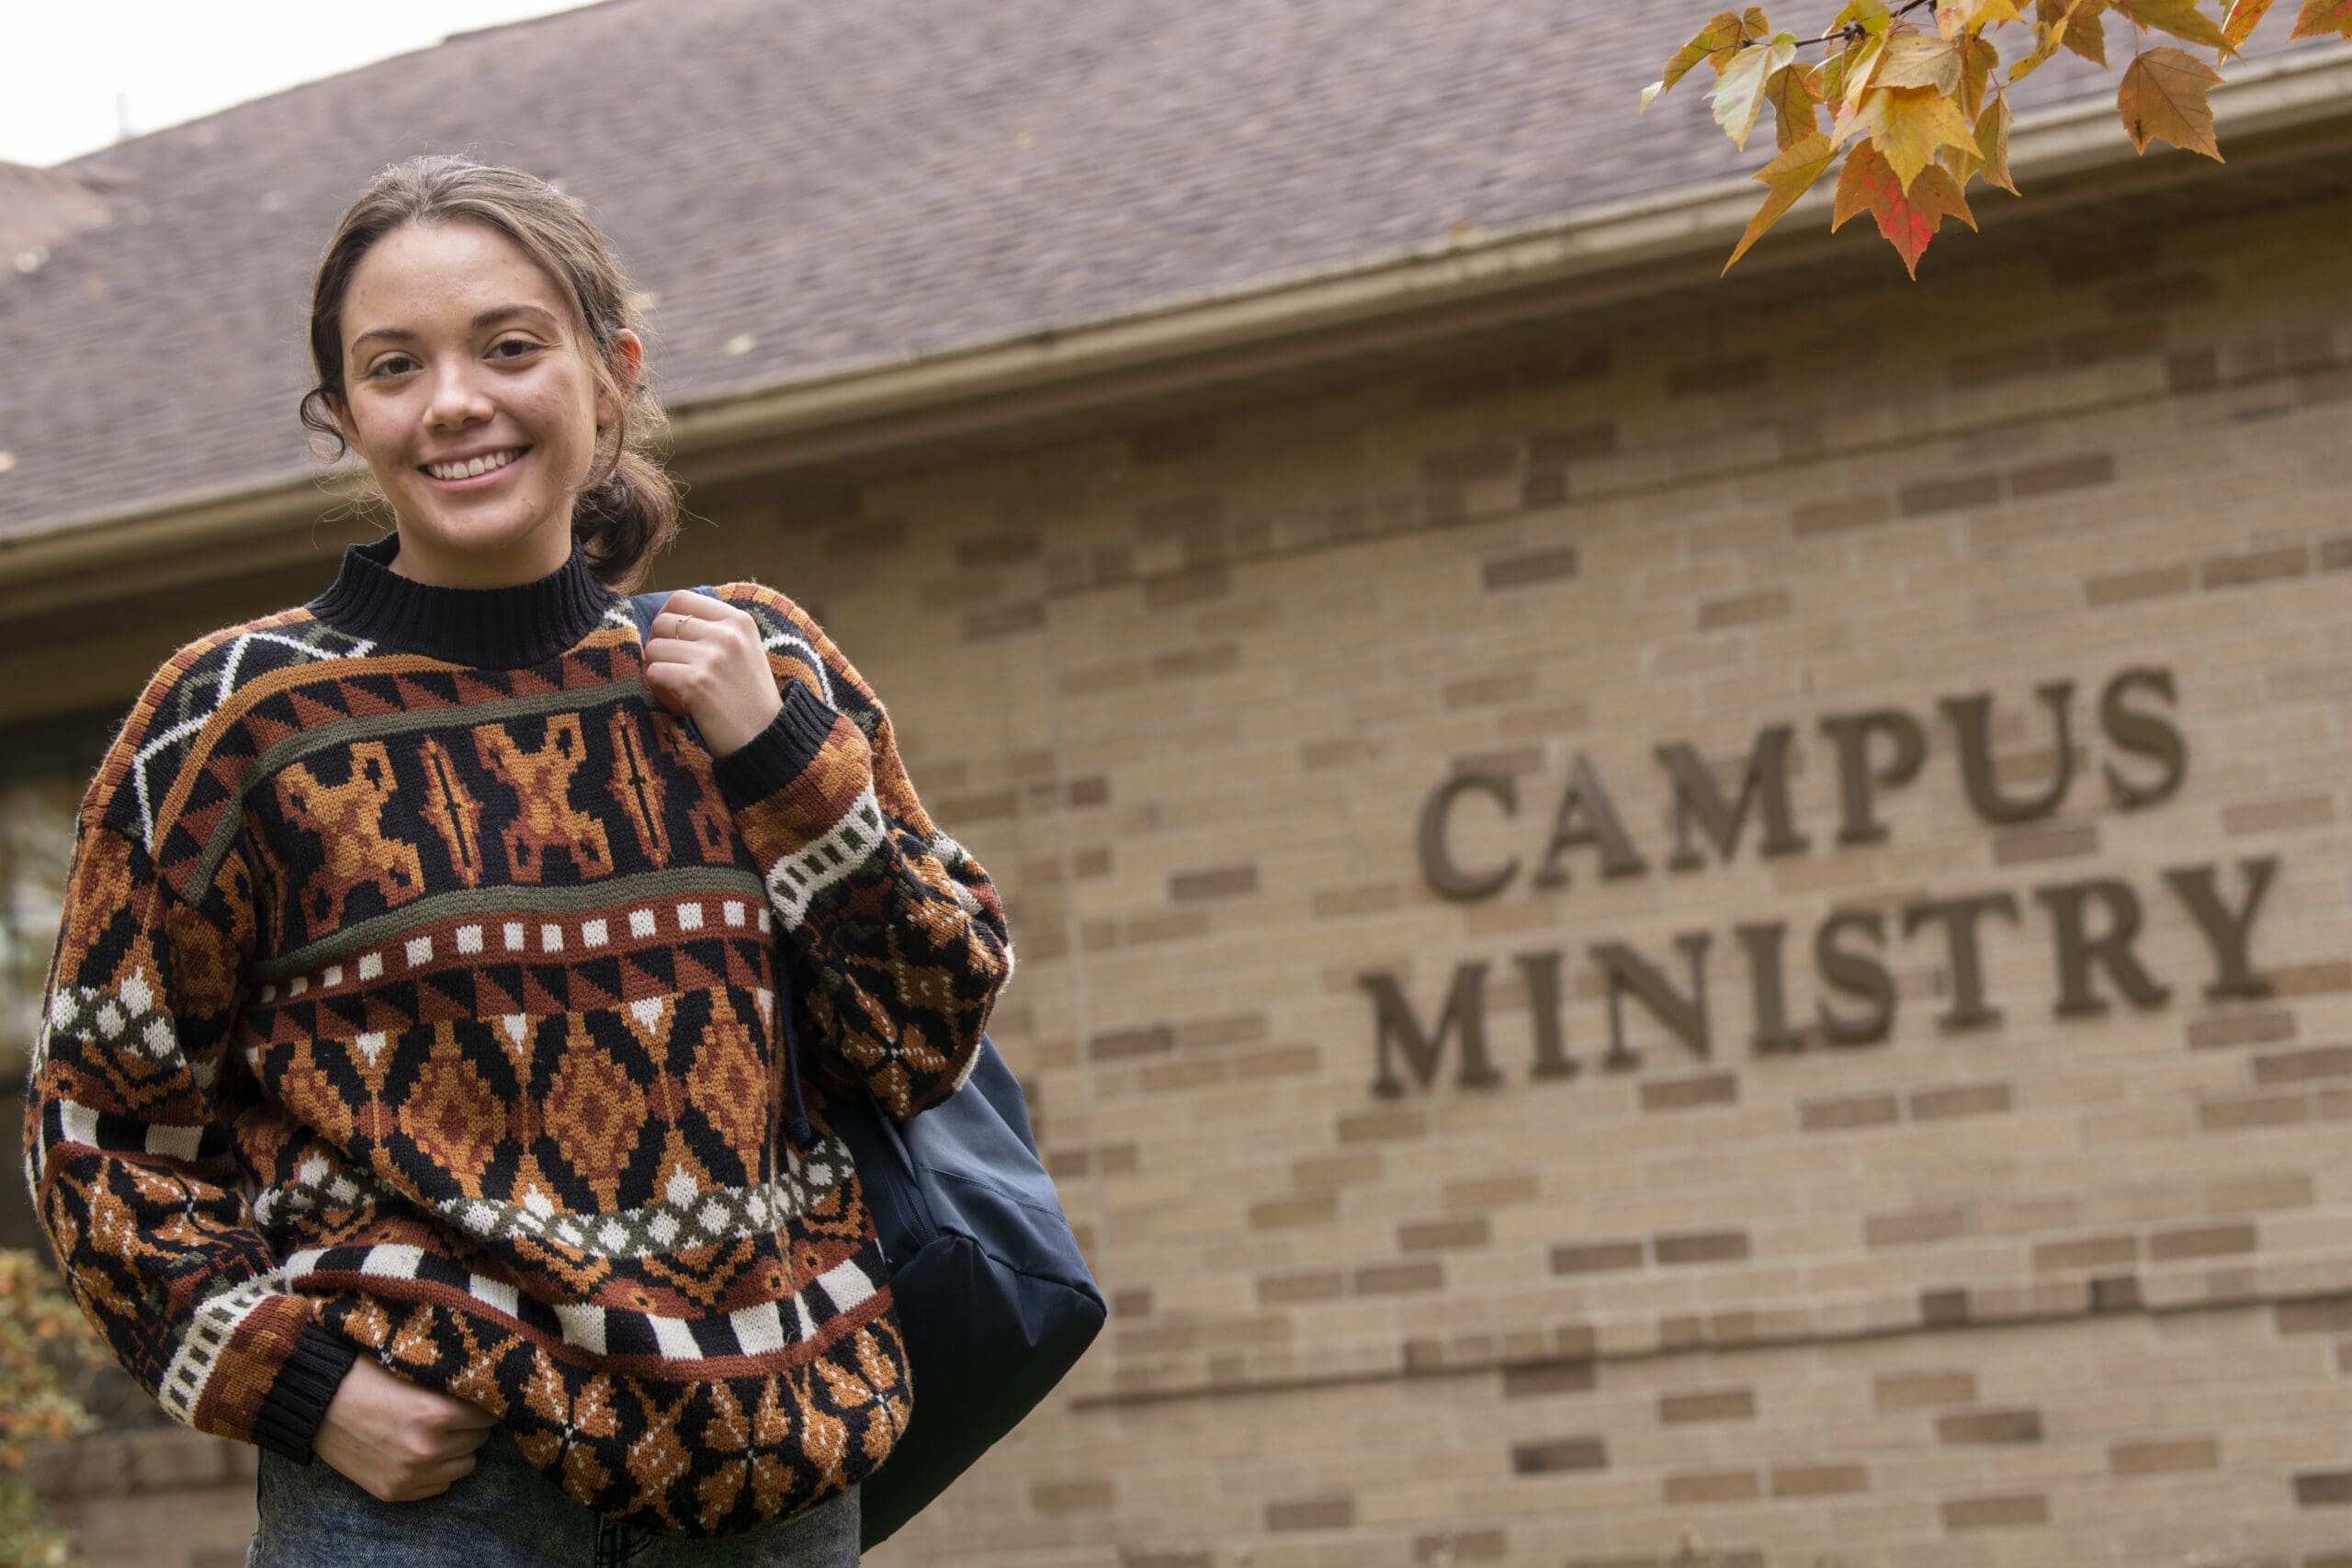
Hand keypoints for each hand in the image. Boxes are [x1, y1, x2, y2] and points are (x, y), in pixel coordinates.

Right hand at [310, 1353, 499, 1501]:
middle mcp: (427, 1450)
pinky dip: (437, 1471)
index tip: (478, 1397)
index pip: (486, 1414)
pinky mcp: (393, 1492)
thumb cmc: (366, 1375)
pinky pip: (439, 1487)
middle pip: (478, 1441)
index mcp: (436, 1414)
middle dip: (471, 1426)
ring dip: (458, 1450)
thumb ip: (449, 1384)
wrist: (316, 1402)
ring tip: (442, 1434)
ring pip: (464, 1466)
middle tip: (457, 1414)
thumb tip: (482, 1384)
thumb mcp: (415, 1371)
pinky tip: (424, 1453)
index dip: (482, 1403)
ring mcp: (409, 1475)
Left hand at [639, 591, 784, 758]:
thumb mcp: (746, 651)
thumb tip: (669, 618)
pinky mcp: (696, 683)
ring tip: (676, 690)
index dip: (666, 620)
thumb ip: (717, 630)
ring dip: (657, 671)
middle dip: (659, 647)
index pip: (681, 600)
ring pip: (654, 648)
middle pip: (663, 623)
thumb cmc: (751, 699)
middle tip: (671, 670)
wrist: (768, 739)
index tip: (672, 642)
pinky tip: (678, 704)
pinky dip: (658, 691)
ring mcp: (712, 658)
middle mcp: (727, 634)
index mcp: (739, 621)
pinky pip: (653, 673)